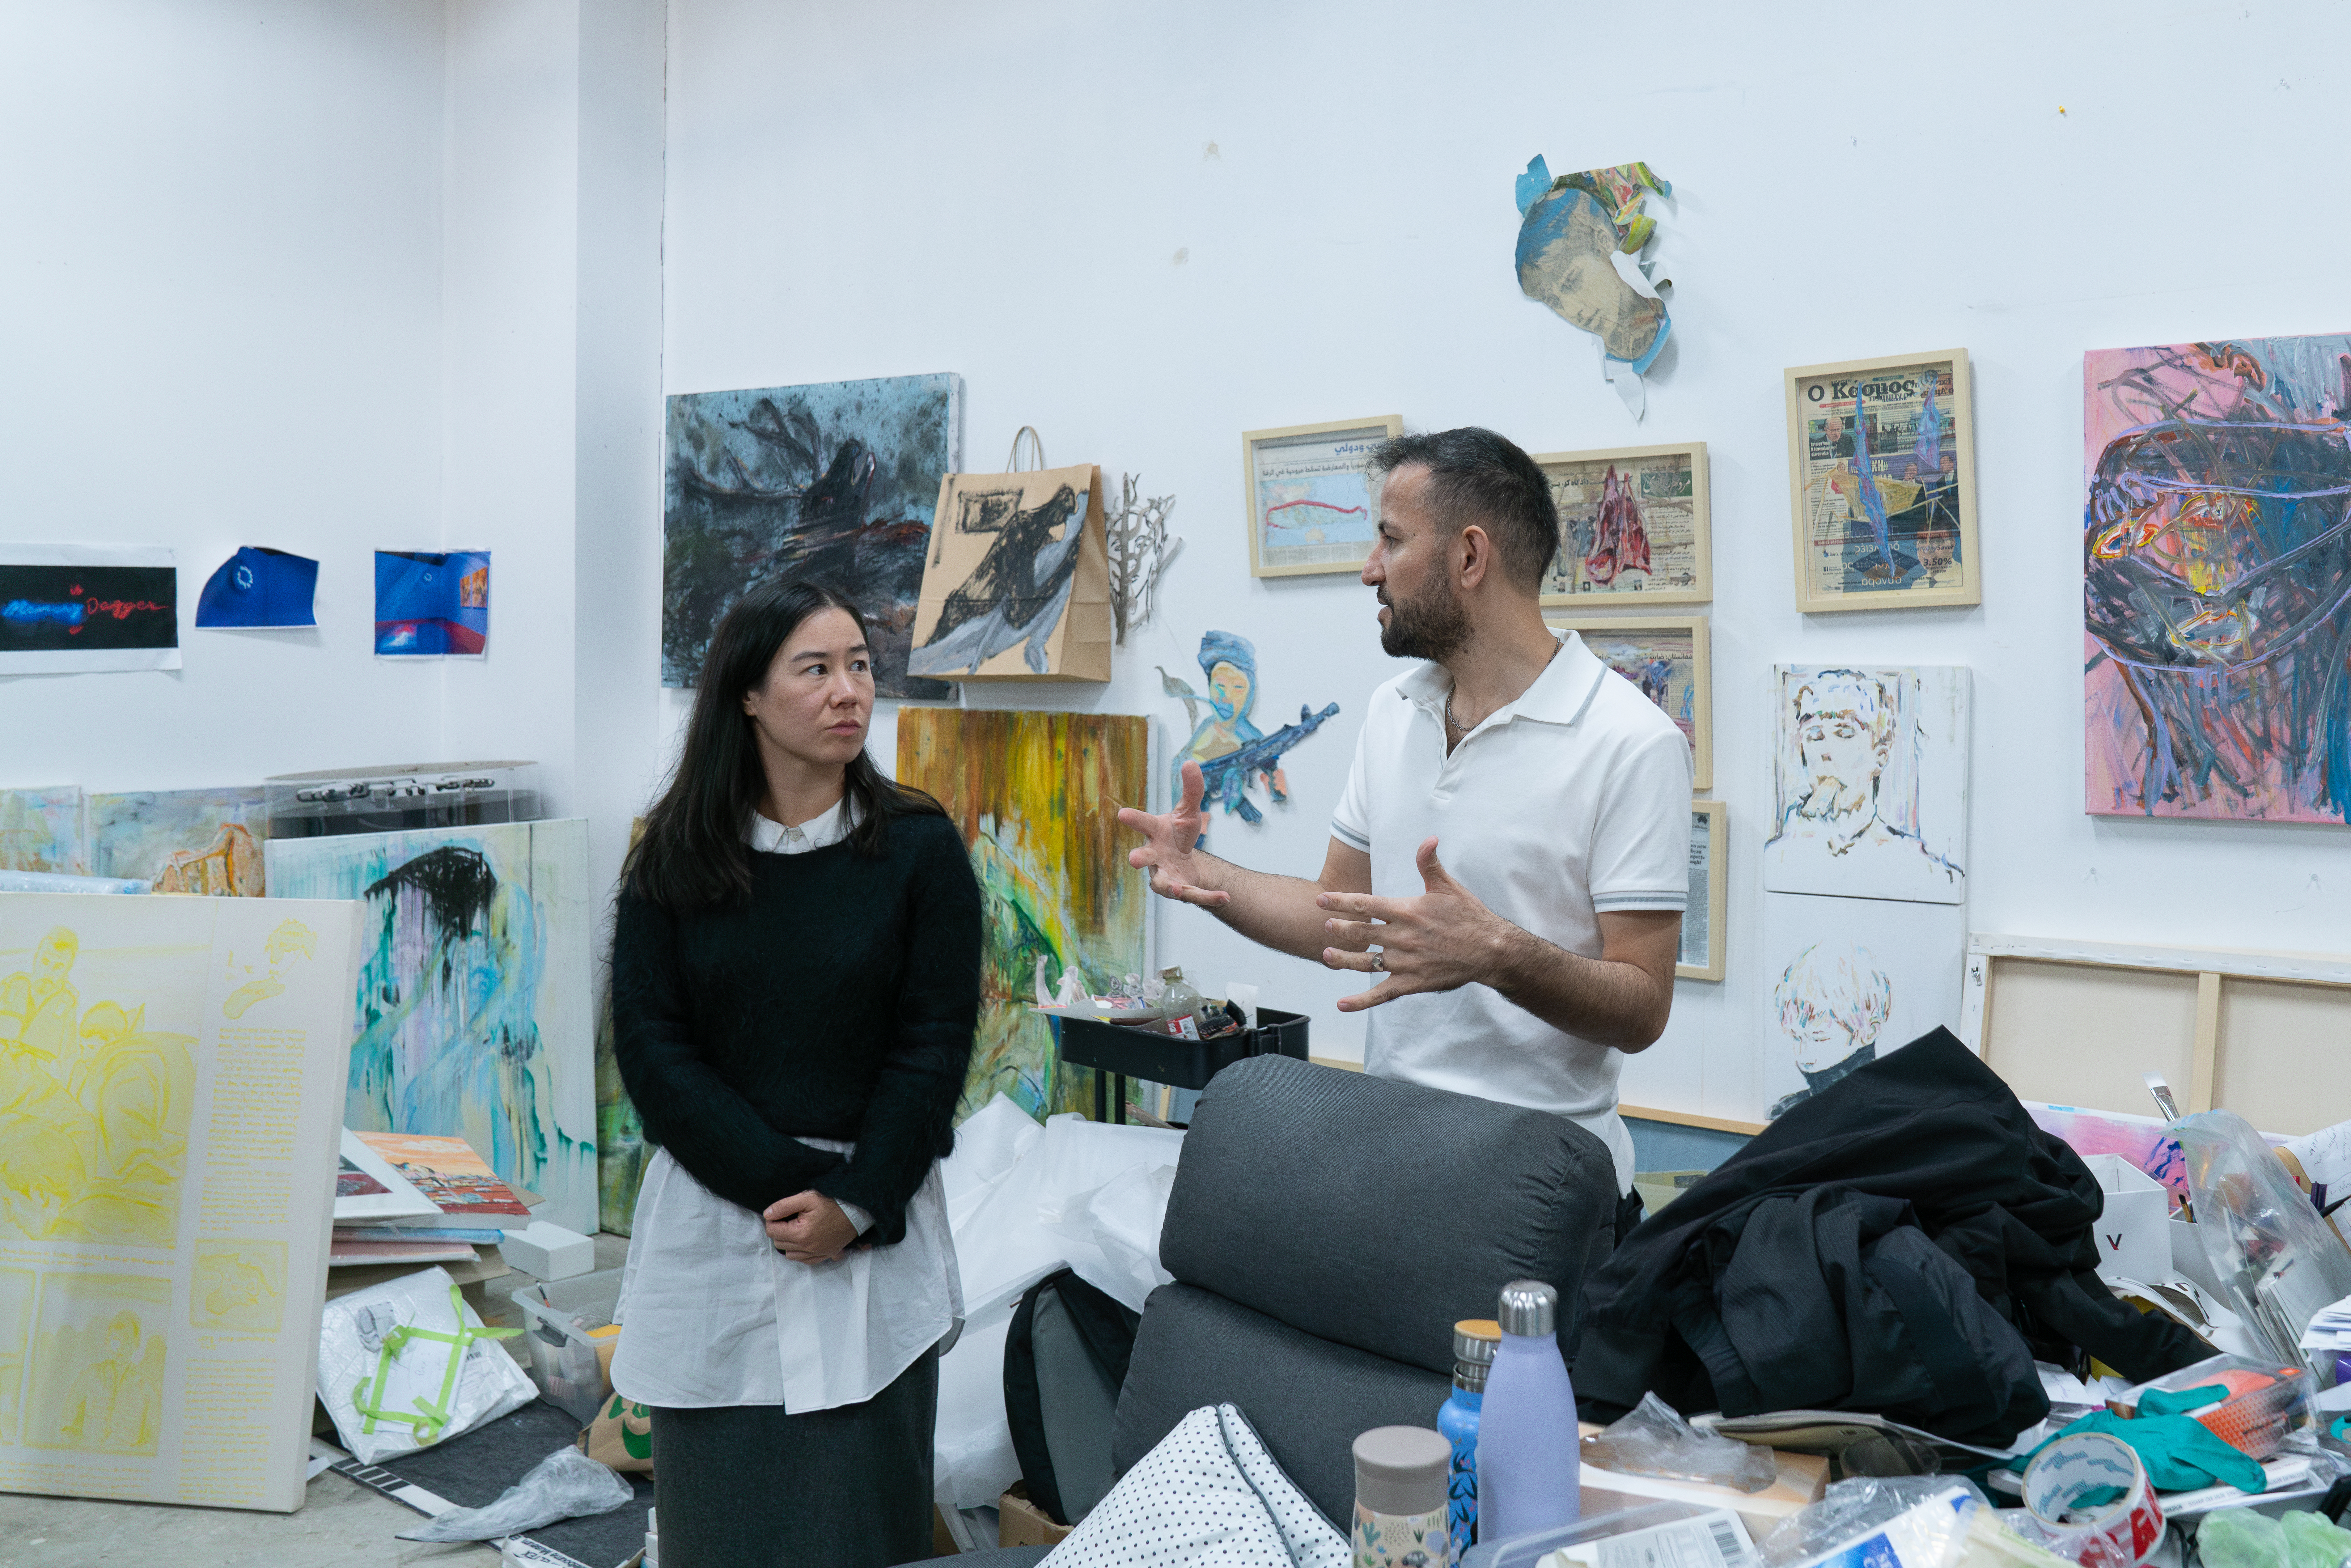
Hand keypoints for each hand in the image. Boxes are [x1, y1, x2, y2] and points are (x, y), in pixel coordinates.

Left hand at [764, 1191, 856, 1262]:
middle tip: (790, 1218)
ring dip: (788, 1243)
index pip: (772, 1231)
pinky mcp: (824, 1255)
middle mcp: (807, 1248)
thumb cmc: (832, 1203)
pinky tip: (805, 1240)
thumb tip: (767, 1214)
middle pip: (779, 1243)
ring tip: (796, 1229)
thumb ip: (784, 1206)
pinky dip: (800, 1252)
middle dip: (779, 1230)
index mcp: (800, 1234)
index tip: (780, 1213)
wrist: (855, 1212)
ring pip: (789, 1254)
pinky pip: (804, 1260)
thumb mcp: (808, 1198)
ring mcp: (816, 1254)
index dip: (772, 1220)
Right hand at [1117, 761, 1229, 908]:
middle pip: (1143, 857)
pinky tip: (1225, 897)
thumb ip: (1191, 789)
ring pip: (1162, 884)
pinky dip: (1208, 897)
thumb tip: (1191, 762)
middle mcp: (1154, 855)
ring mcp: (1164, 875)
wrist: (1185, 860)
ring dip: (1169, 886)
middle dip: (1139, 858)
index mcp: (1155, 832)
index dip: (1133, 818)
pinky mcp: (1179, 889)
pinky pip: (1192, 896)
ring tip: (1177, 889)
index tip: (1122, 813)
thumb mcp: (1189, 810)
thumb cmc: (1179, 832)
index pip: (1143, 822)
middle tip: (1134, 859)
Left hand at [1316, 837, 1505, 1011]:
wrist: (1491, 951)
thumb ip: (1430, 864)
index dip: (1342, 902)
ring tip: (1326, 955)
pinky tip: (1342, 1004)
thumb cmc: (1470, 917)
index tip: (1322, 901)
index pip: (1367, 904)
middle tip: (1326, 926)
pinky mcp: (1412, 983)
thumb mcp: (1449, 887)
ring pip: (1366, 962)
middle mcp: (1402, 937)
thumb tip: (1428, 839)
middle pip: (1362, 933)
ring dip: (1344, 960)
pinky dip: (1361, 1001)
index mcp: (1408, 911)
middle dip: (1341, 929)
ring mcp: (1406, 962)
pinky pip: (1381, 993)